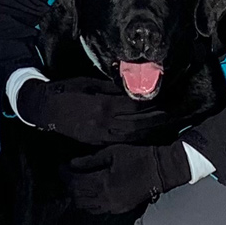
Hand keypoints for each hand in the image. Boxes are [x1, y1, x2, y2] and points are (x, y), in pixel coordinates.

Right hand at [16, 77, 170, 145]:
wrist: (44, 109)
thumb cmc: (66, 91)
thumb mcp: (90, 83)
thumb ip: (113, 88)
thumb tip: (135, 86)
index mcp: (104, 106)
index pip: (138, 105)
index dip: (157, 102)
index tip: (173, 96)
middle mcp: (106, 124)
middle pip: (142, 123)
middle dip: (162, 119)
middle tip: (182, 113)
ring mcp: (103, 135)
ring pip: (136, 134)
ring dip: (155, 130)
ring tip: (173, 123)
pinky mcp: (99, 140)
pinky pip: (125, 140)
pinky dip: (141, 137)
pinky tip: (152, 133)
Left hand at [64, 142, 191, 213]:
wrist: (159, 170)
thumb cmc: (137, 157)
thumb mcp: (112, 152)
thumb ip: (90, 160)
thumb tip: (72, 164)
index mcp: (103, 182)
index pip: (76, 183)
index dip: (65, 175)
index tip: (61, 167)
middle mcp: (106, 198)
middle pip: (78, 197)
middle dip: (69, 186)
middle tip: (66, 175)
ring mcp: (113, 206)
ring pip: (86, 207)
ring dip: (78, 196)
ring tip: (75, 184)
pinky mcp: (119, 209)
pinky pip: (98, 210)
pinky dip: (89, 203)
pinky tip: (88, 194)